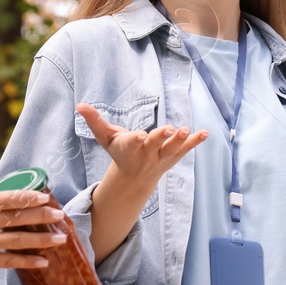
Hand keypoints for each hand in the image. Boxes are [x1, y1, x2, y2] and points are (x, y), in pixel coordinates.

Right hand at [0, 190, 65, 270]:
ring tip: (60, 238)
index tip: (46, 197)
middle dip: (40, 216)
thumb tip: (26, 190)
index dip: (27, 198)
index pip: (5, 199)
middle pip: (13, 218)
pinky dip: (26, 261)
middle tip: (60, 215)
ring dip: (40, 240)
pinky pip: (7, 262)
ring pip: (14, 241)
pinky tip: (44, 261)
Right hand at [76, 104, 206, 196]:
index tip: (140, 135)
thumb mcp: (105, 138)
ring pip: (171, 150)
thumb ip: (94, 121)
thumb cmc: (118, 152)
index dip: (135, 139)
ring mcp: (161, 157)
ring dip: (180, 141)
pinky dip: (196, 142)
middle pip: (154, 145)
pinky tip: (206, 133)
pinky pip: (186, 150)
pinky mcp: (173, 157)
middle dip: (162, 138)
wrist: (133, 179)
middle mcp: (146, 154)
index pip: (132, 143)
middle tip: (171, 130)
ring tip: (187, 131)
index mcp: (129, 148)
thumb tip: (79, 105)